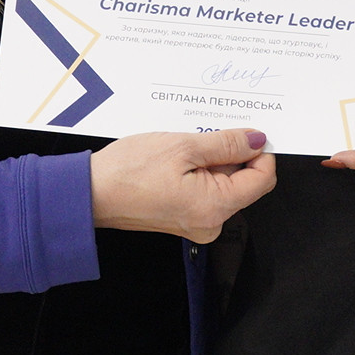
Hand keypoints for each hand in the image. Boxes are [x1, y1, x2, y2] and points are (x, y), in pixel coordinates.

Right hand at [89, 129, 275, 242]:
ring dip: (212, 160)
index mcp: (216, 207)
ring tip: (184, 146)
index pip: (263, 179)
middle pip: (244, 182)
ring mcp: (197, 223)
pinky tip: (178, 158)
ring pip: (224, 184)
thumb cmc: (129, 171)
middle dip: (232, 154)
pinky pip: (206, 190)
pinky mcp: (184, 217)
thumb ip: (227, 144)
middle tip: (203, 135)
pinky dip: (199, 170)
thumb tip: (257, 140)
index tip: (245, 132)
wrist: (91, 193)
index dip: (260, 151)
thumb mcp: (184, 146)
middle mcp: (211, 222)